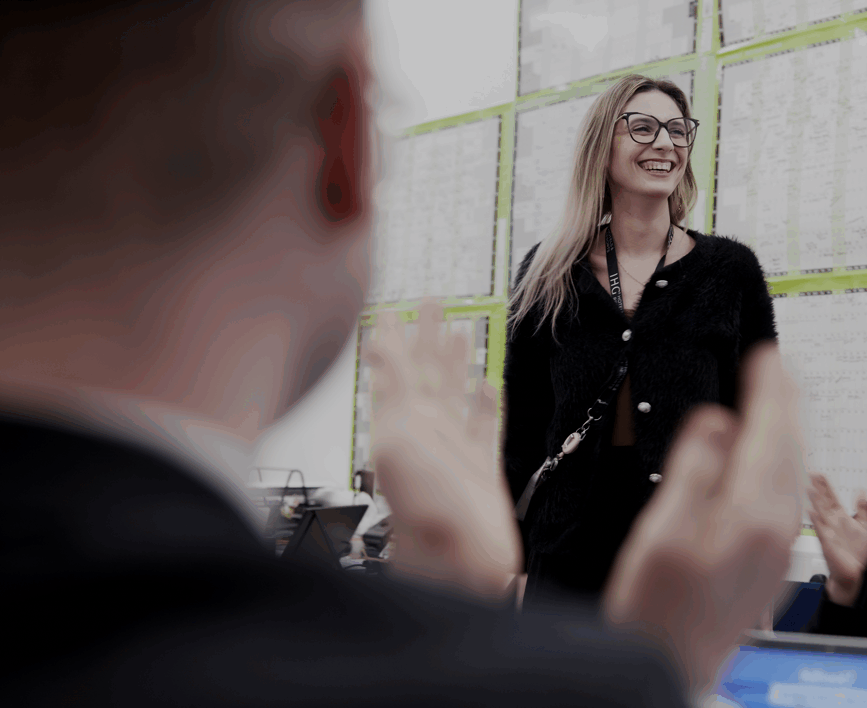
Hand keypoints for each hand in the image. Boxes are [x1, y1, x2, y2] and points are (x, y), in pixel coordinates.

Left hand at [364, 300, 521, 600]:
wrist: (460, 567)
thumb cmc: (427, 516)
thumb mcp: (397, 444)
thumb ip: (391, 394)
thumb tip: (379, 349)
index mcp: (402, 425)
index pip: (394, 369)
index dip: (391, 338)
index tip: (387, 307)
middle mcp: (425, 433)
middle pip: (425, 372)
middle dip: (425, 335)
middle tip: (429, 300)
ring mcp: (454, 449)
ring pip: (455, 392)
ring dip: (455, 360)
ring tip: (458, 329)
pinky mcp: (481, 469)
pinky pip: (485, 425)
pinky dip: (485, 401)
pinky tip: (488, 381)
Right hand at [603, 343, 803, 696]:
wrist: (666, 672)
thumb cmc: (654, 609)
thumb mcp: (663, 533)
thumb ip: (694, 470)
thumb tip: (717, 421)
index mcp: (752, 514)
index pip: (771, 432)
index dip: (770, 389)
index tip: (767, 354)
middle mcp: (776, 530)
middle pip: (790, 449)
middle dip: (786, 403)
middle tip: (776, 364)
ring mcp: (776, 551)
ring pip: (791, 474)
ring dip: (786, 431)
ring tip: (776, 400)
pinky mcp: (766, 566)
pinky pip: (784, 497)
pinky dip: (779, 464)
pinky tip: (765, 462)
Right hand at [806, 474, 866, 606]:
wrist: (854, 574)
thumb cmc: (856, 553)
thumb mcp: (864, 526)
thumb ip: (862, 508)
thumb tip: (862, 491)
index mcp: (841, 518)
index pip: (831, 498)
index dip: (825, 486)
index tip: (819, 474)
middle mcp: (832, 523)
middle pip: (824, 502)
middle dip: (818, 489)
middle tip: (811, 474)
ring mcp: (828, 532)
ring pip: (820, 513)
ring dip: (815, 501)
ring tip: (810, 489)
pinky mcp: (828, 543)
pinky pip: (821, 530)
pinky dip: (816, 520)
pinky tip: (811, 511)